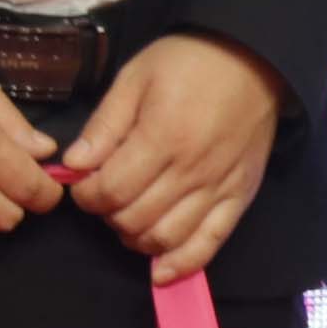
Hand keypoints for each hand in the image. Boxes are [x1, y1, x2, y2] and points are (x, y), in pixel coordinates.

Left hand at [58, 34, 281, 288]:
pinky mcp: (241, 197)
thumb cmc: (186, 62)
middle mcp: (192, 171)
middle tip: (104, 197)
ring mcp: (219, 188)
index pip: (112, 190)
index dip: (87, 196)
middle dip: (107, 216)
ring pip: (167, 238)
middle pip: (136, 219)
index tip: (82, 184)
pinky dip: (183, 264)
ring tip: (127, 219)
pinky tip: (160, 270)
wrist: (253, 57)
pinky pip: (211, 243)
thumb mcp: (134, 79)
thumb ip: (103, 126)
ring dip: (136, 238)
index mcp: (162, 137)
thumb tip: (73, 166)